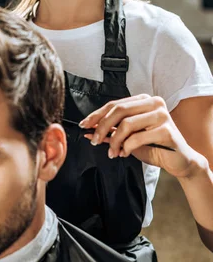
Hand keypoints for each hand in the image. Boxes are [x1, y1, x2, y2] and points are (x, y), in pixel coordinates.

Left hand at [79, 94, 206, 179]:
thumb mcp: (128, 138)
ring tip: (112, 152)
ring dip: (114, 141)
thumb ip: (111, 132)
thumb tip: (88, 131)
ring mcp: (162, 115)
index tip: (84, 125)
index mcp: (143, 100)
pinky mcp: (167, 130)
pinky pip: (138, 137)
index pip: (114, 104)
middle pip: (119, 110)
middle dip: (102, 127)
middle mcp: (154, 103)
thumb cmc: (153, 146)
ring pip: (126, 124)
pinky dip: (127, 147)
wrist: (178, 161)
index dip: (97, 115)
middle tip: (93, 140)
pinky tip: (125, 153)